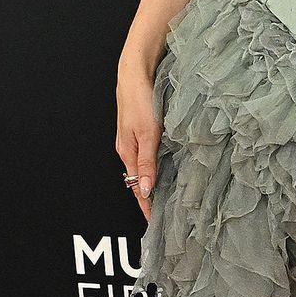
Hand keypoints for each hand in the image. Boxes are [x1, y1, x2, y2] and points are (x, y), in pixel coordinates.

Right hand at [115, 56, 161, 222]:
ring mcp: (134, 140)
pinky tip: (166, 169)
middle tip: (165, 216)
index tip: (155, 224)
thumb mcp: (147, 133)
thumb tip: (144, 190)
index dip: (146, 207)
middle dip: (150, 199)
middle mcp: (129, 150)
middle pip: (138, 182)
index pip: (136, 189)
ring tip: (167, 198)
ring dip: (154, 184)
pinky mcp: (141, 131)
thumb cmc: (140, 99)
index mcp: (127, 153)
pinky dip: (155, 168)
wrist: (135, 72)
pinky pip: (148, 157)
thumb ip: (147, 162)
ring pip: (144, 169)